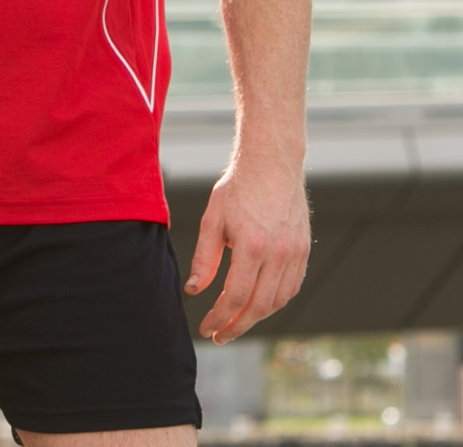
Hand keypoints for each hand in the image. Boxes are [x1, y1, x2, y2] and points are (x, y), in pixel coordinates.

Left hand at [184, 158, 309, 343]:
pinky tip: (259, 303)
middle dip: (237, 326)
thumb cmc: (238, 187)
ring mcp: (295, 253)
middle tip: (220, 334)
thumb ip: (204, 258)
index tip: (207, 328)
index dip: (219, 318)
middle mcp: (278, 253)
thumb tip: (194, 290)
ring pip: (278, 301)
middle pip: (259, 307)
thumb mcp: (212, 219)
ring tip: (236, 321)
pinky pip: (292, 287)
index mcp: (252, 246)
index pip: (236, 297)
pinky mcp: (304, 249)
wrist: (271, 162)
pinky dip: (276, 301)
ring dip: (257, 317)